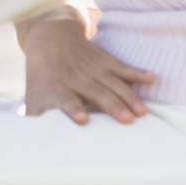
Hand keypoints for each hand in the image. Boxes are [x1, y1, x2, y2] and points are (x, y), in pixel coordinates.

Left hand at [21, 14, 155, 124]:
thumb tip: (33, 147)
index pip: (65, 100)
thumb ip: (35, 119)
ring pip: (114, 83)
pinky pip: (123, 67)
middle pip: (97, 93)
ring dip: (129, 97)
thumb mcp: (33, 95)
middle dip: (112, 105)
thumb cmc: (42, 76)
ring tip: (142, 112)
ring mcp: (93, 68)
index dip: (73, 109)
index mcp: (58, 88)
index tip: (83, 119)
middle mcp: (76, 78)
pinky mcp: (106, 61)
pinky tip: (152, 78)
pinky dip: (138, 73)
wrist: (50, 38)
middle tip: (128, 120)